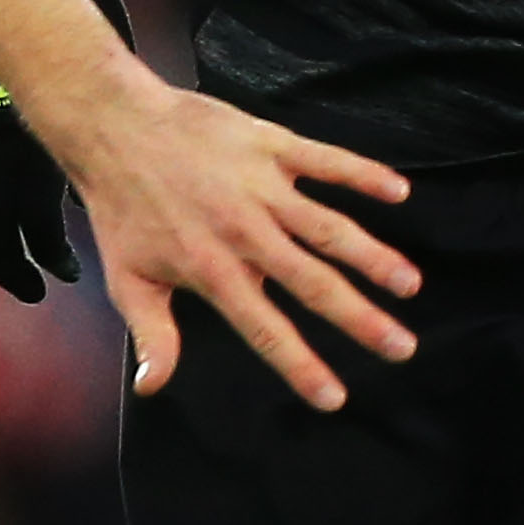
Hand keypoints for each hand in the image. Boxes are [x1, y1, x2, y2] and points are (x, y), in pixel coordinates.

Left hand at [35, 70, 418, 410]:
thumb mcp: (128, 280)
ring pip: (329, 227)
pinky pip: (326, 161)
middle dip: (361, 319)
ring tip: (408, 284)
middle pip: (314, 283)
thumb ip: (152, 335)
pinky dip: (363, 175)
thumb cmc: (122, 208)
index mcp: (213, 271)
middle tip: (401, 347)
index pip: (265, 330)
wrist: (115, 126)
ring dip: (372, 256)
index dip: (301, 366)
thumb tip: (152, 387)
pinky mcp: (270, 146)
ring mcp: (262, 187)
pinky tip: (399, 193)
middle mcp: (245, 233)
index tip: (335, 398)